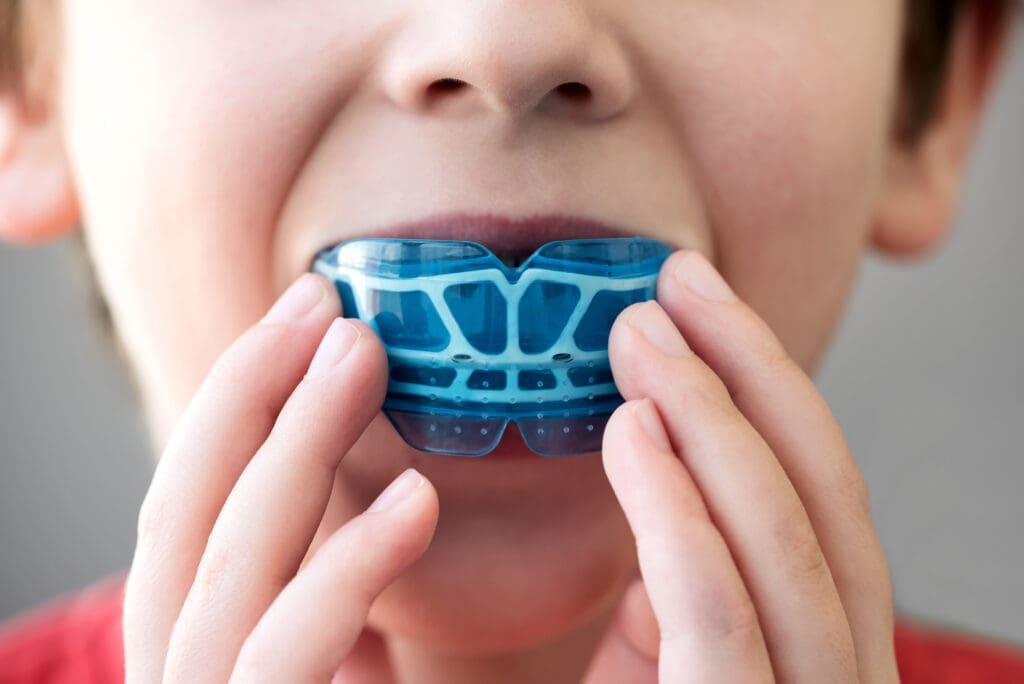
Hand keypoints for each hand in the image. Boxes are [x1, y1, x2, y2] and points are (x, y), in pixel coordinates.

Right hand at [122, 273, 438, 682]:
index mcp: (192, 651)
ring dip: (298, 440)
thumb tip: (380, 512)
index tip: (304, 314)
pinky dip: (349, 566)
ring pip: (231, 563)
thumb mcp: (338, 674)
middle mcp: (178, 677)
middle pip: (186, 515)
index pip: (186, 513)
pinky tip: (416, 499)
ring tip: (363, 352)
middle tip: (325, 302)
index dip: (235, 401)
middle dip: (251, 391)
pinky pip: (286, 654)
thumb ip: (331, 609)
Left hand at [584, 250, 897, 682]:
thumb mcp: (658, 673)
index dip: (772, 387)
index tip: (701, 302)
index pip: (826, 504)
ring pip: (788, 543)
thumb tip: (666, 522)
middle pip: (827, 502)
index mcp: (825, 655)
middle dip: (752, 373)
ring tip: (640, 335)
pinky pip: (720, 616)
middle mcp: (841, 681)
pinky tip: (632, 430)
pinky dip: (676, 512)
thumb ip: (678, 606)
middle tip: (672, 286)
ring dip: (712, 418)